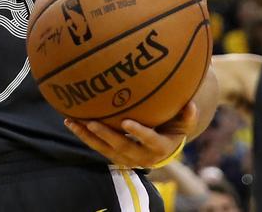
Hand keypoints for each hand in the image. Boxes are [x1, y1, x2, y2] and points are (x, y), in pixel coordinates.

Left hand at [64, 102, 196, 168]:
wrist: (163, 148)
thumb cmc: (173, 129)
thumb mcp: (183, 123)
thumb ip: (187, 115)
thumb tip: (190, 104)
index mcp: (160, 147)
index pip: (150, 141)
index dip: (139, 133)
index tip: (126, 122)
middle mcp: (142, 157)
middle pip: (122, 148)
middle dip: (106, 136)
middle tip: (92, 123)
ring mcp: (126, 158)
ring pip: (105, 150)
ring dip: (88, 137)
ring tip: (73, 122)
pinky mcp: (114, 155)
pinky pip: (97, 147)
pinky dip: (84, 136)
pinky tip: (71, 122)